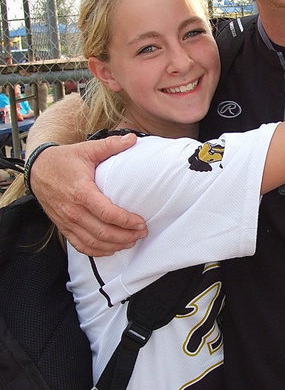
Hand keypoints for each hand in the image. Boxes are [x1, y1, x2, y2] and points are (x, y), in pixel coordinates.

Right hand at [30, 134, 147, 255]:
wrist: (37, 169)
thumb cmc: (63, 160)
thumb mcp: (86, 149)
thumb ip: (110, 145)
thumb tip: (132, 139)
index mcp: (81, 191)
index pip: (107, 213)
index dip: (126, 221)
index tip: (141, 222)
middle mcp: (73, 210)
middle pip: (102, 232)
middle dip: (126, 236)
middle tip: (142, 233)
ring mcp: (67, 221)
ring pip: (93, 242)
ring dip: (115, 245)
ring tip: (131, 241)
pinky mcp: (63, 227)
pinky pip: (81, 246)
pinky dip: (98, 251)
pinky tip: (111, 248)